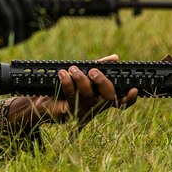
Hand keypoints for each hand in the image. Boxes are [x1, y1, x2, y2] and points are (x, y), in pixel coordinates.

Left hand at [4, 55, 137, 130]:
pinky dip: (67, 83)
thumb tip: (115, 58)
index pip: (120, 103)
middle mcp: (94, 108)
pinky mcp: (68, 114)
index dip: (129, 98)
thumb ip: (98, 66)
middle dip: (103, 83)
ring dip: (81, 80)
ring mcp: (82, 112)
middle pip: (109, 100)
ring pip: (89, 98)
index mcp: (100, 98)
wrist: (37, 99)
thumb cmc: (61, 86)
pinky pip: (71, 99)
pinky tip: (62, 74)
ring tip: (71, 69)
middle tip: (92, 71)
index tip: (133, 89)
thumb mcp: (81, 73)